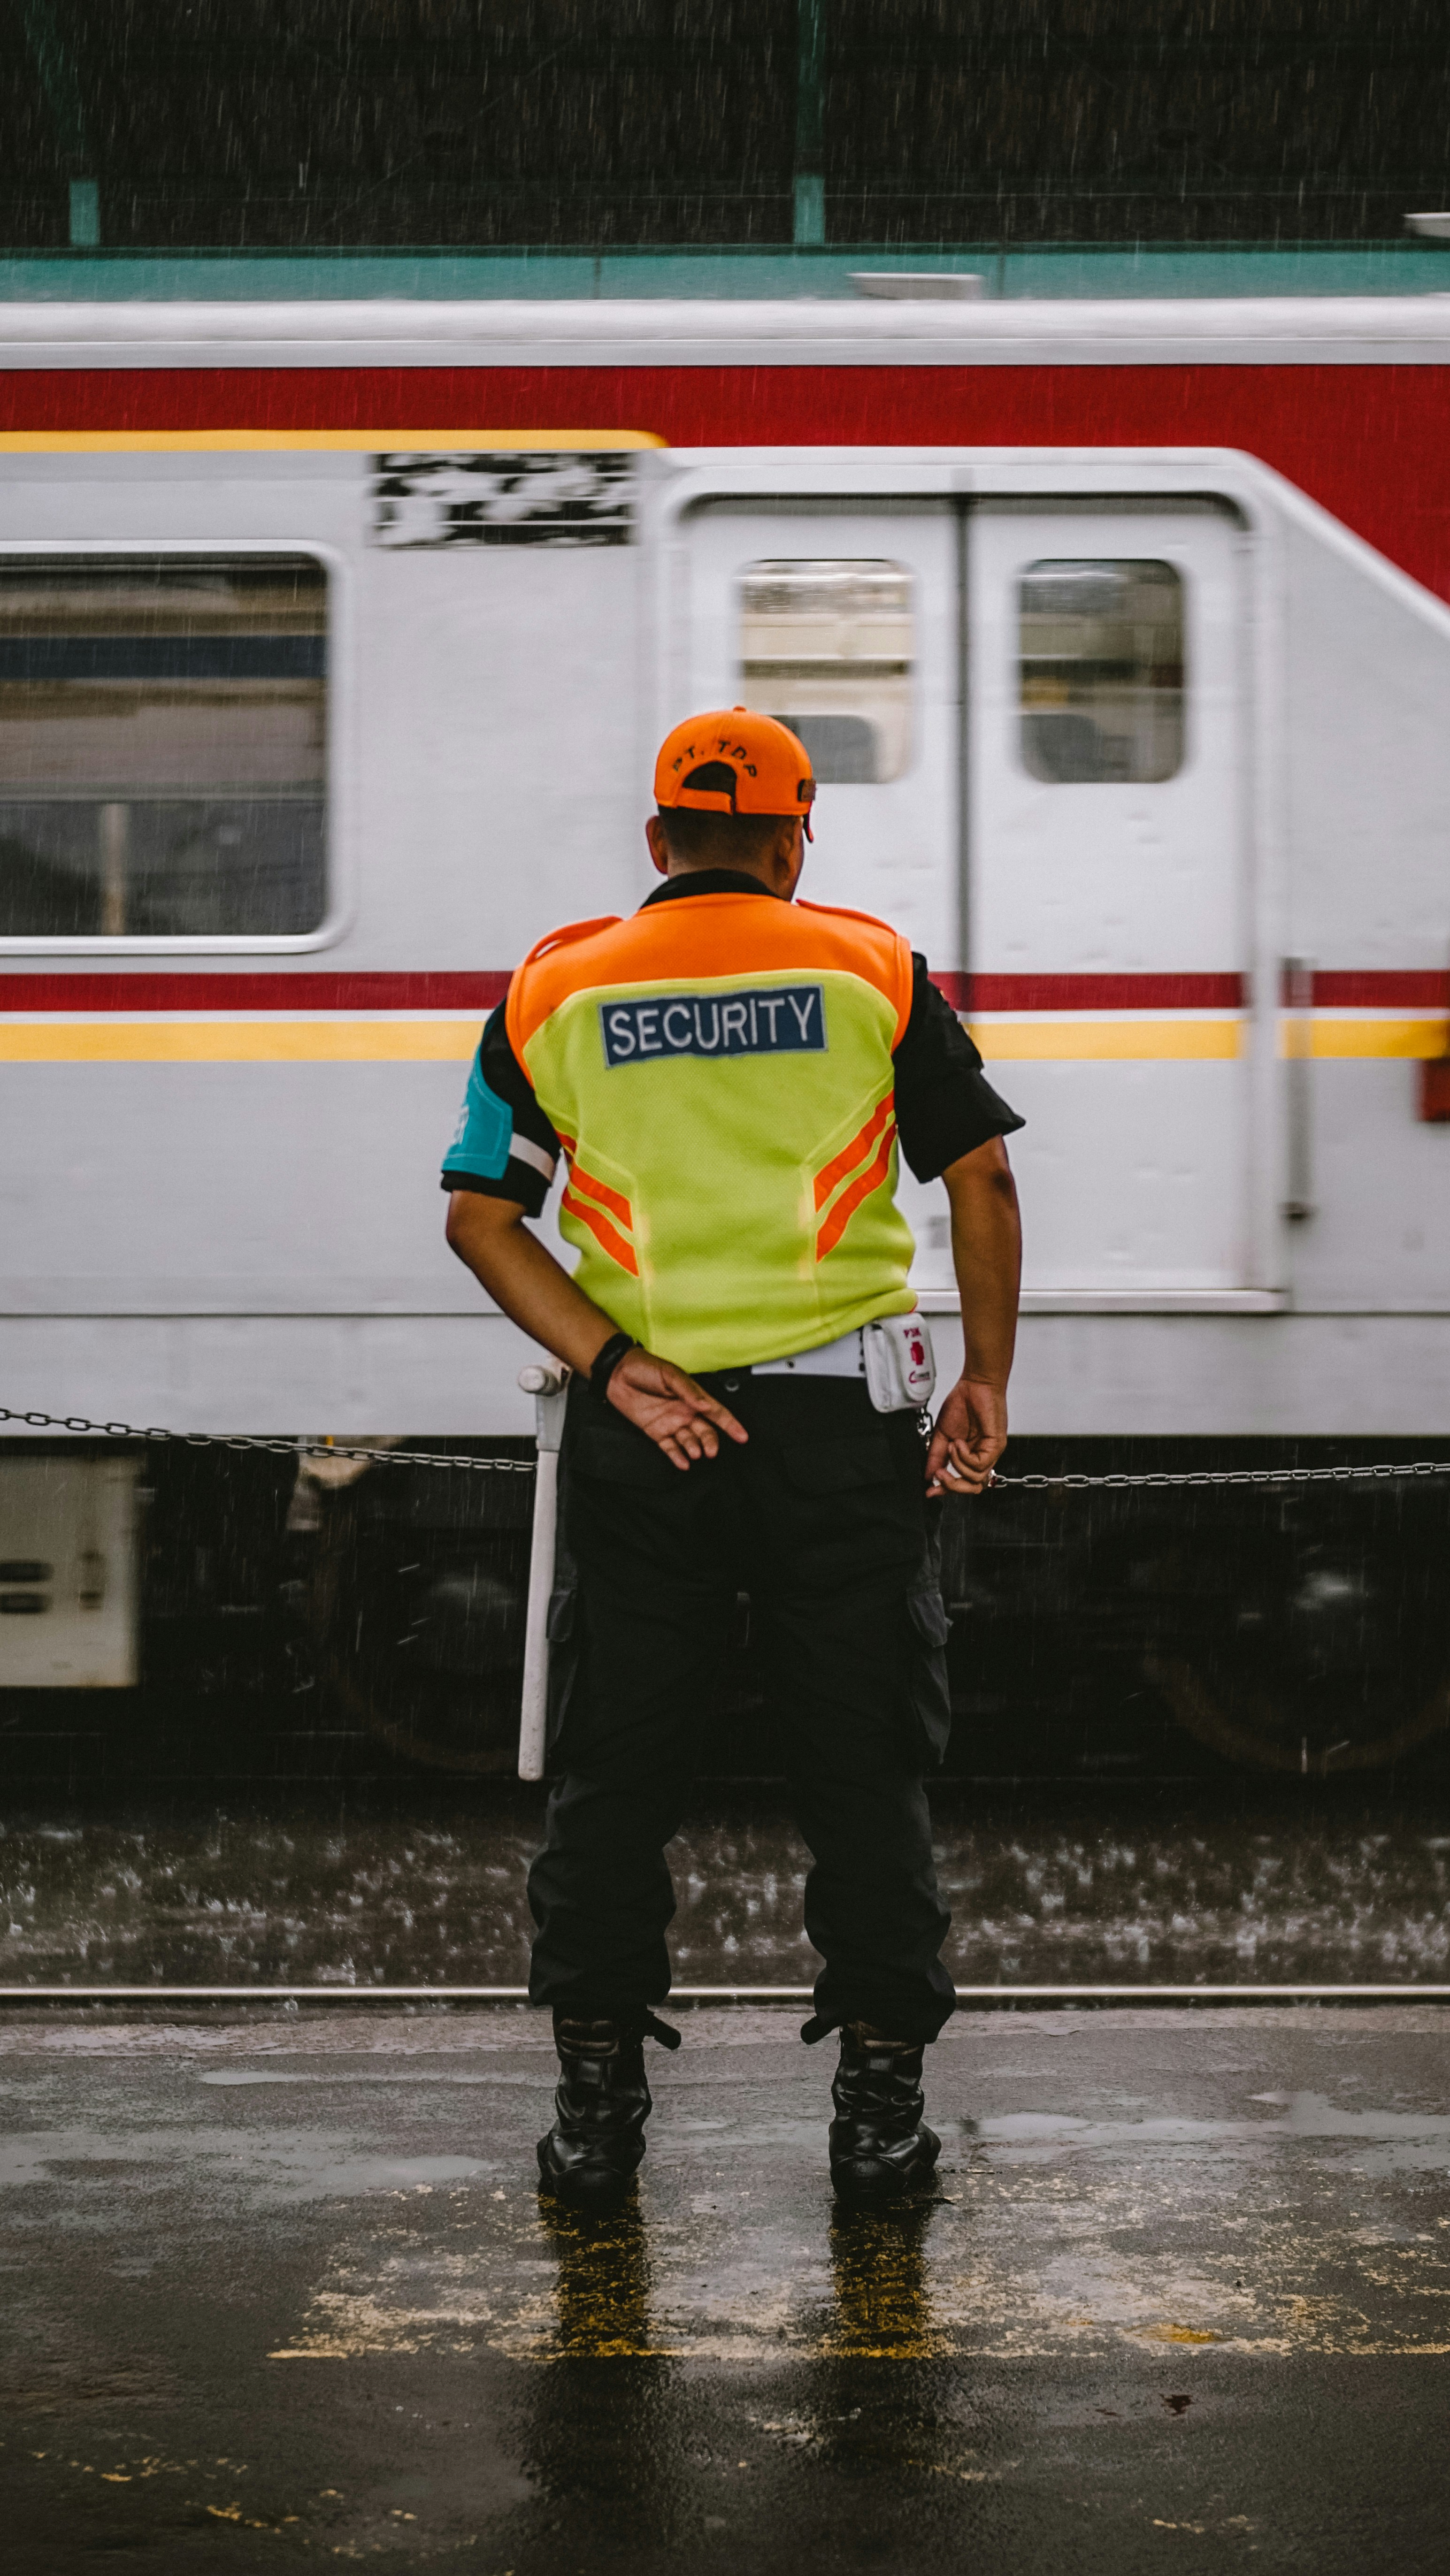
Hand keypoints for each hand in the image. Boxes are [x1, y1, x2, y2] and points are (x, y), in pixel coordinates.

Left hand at [604, 1346, 748, 1471]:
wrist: (616, 1373)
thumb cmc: (644, 1367)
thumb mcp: (670, 1374)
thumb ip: (689, 1391)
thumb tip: (705, 1405)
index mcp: (692, 1396)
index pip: (717, 1412)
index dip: (731, 1424)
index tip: (742, 1436)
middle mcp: (684, 1411)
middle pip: (705, 1431)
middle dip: (711, 1442)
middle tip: (711, 1450)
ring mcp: (670, 1423)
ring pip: (689, 1441)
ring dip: (694, 1449)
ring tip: (696, 1453)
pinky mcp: (656, 1431)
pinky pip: (670, 1447)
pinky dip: (677, 1456)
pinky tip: (683, 1462)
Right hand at [925, 1376, 1006, 1497]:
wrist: (975, 1384)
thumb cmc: (963, 1403)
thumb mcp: (943, 1433)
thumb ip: (935, 1456)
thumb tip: (928, 1475)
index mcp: (971, 1455)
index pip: (962, 1481)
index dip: (946, 1489)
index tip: (930, 1491)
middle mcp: (983, 1456)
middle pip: (973, 1487)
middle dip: (952, 1486)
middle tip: (939, 1474)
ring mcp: (991, 1452)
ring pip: (977, 1479)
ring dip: (957, 1466)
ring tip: (950, 1447)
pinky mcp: (996, 1446)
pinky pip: (979, 1465)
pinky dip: (964, 1457)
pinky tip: (958, 1443)